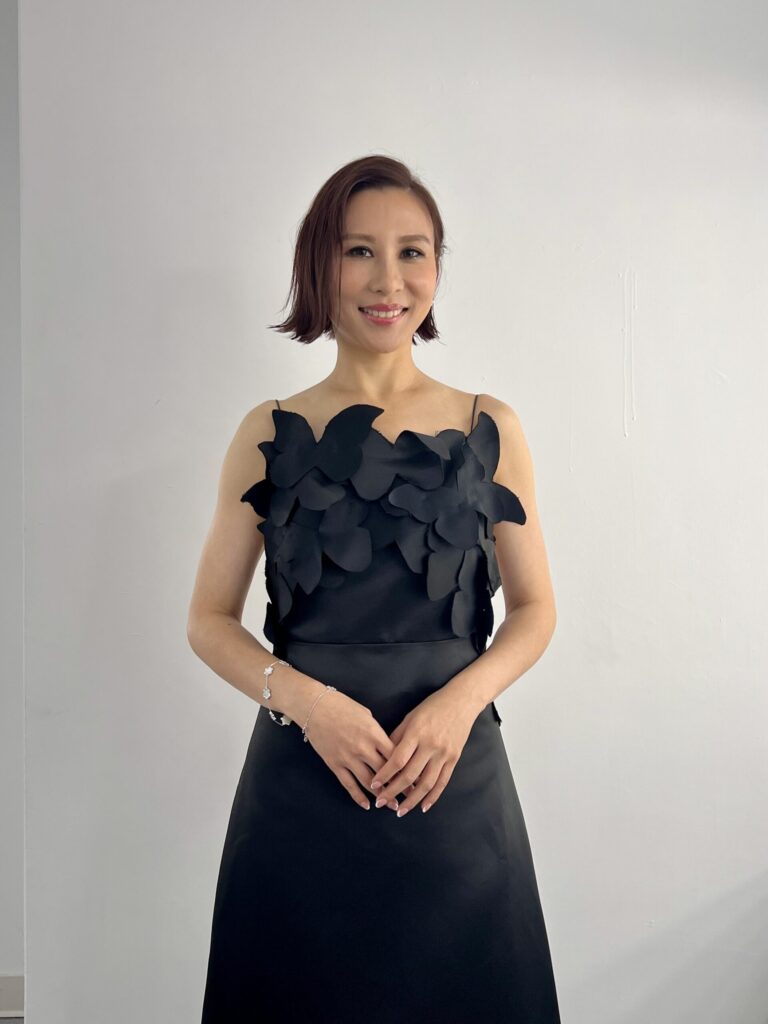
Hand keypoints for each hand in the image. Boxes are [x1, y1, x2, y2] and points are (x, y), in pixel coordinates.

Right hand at [303, 688, 414, 811]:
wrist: (315, 707)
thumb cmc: (342, 705)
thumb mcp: (366, 714)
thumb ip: (377, 732)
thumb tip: (387, 746)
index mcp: (373, 733)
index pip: (395, 756)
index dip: (408, 769)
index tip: (417, 778)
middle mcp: (363, 748)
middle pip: (386, 772)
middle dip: (399, 786)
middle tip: (410, 796)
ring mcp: (348, 758)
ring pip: (369, 782)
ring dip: (382, 795)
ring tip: (392, 805)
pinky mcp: (335, 764)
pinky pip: (348, 784)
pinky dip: (358, 797)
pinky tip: (367, 805)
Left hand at [369, 687, 478, 815]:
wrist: (461, 701)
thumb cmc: (432, 707)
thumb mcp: (410, 717)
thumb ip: (397, 738)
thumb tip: (382, 758)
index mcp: (416, 733)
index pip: (397, 759)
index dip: (384, 775)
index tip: (374, 785)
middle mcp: (430, 745)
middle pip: (410, 775)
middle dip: (393, 791)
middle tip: (381, 802)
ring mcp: (444, 753)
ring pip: (426, 783)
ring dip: (412, 800)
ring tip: (401, 811)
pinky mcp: (454, 758)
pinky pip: (443, 782)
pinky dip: (433, 796)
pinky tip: (423, 807)